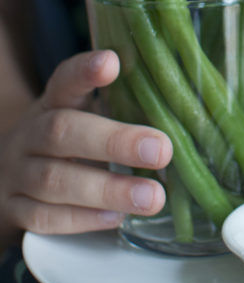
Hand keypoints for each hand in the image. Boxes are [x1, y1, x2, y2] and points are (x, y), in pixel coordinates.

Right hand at [0, 49, 172, 245]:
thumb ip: (124, 108)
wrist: (10, 173)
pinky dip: (82, 220)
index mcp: (53, 102)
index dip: (85, 71)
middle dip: (115, 142)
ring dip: (108, 190)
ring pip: (55, 180)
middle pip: (62, 132)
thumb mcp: (86, 114)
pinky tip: (116, 217)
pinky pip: (44, 218)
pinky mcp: (15, 209)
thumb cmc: (69, 140)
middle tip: (161, 150)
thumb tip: (188, 111)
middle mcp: (31, 133)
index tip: (112, 62)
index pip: (64, 80)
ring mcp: (18, 173)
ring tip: (152, 197)